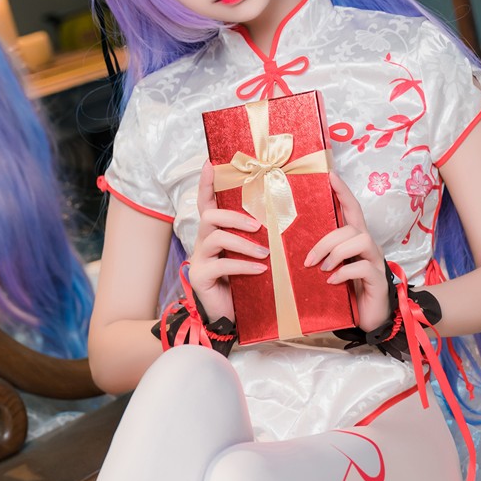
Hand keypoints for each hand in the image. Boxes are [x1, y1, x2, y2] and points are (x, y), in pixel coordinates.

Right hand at [187, 161, 268, 323]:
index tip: (211, 164)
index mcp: (214, 232)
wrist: (231, 316)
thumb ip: (256, 238)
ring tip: (264, 253)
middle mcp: (202, 241)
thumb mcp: (251, 256)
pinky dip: (243, 266)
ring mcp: (200, 259)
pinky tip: (260, 271)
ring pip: (215, 237)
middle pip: (210, 216)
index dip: (207, 184)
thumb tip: (281, 218)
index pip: (206, 202)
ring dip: (243, 242)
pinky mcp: (201, 276)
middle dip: (234, 217)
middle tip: (257, 226)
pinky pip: (222, 265)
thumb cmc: (244, 282)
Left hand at [304, 171, 390, 332]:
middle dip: (326, 241)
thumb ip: (324, 255)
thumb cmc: (348, 291)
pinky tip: (332, 281)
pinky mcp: (378, 279)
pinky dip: (344, 272)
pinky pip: (363, 267)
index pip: (352, 209)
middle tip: (309, 260)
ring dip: (336, 253)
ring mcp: (376, 262)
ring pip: (360, 240)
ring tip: (323, 269)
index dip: (343, 192)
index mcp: (356, 240)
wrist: (369, 318)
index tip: (330, 176)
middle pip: (351, 228)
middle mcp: (369, 247)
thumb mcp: (333, 269)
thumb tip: (297, 248)